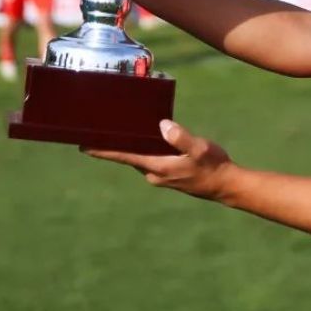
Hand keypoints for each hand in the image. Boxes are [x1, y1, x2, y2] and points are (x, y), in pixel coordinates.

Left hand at [84, 120, 235, 201]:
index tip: (84, 147)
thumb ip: (180, 137)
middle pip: (130, 156)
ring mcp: (160, 176)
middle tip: (103, 129)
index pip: (125, 157)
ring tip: (124, 130)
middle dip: (117, 144)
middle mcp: (154, 174)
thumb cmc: (213, 166)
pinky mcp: (168, 175)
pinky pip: (150, 159)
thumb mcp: (199, 148)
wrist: (225, 185)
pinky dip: (145, 149)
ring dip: (133, 146)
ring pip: (140, 157)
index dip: (104, 151)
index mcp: (157, 167)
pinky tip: (150, 139)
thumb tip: (162, 125)